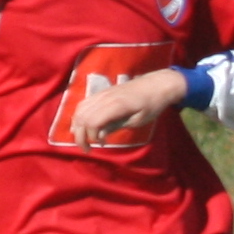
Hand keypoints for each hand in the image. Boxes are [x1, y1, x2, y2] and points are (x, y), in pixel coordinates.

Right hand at [71, 66, 190, 144]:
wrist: (156, 84)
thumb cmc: (151, 105)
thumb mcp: (137, 120)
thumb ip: (116, 126)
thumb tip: (98, 136)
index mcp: (116, 105)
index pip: (92, 121)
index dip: (91, 136)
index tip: (102, 145)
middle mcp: (105, 97)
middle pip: (82, 116)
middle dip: (80, 135)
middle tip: (87, 149)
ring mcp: (102, 93)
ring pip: (80, 109)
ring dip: (77, 126)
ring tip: (84, 140)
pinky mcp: (102, 92)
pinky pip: (84, 103)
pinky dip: (79, 116)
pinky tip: (82, 127)